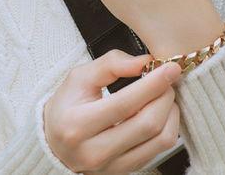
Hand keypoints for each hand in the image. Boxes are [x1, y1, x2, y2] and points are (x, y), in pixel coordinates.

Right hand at [43, 49, 181, 174]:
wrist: (54, 143)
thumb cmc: (68, 106)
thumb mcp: (80, 77)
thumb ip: (111, 64)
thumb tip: (144, 61)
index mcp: (78, 124)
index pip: (125, 103)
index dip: (153, 84)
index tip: (170, 68)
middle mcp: (94, 152)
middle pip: (147, 124)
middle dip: (164, 96)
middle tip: (167, 78)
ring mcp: (111, 168)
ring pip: (159, 141)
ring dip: (170, 113)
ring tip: (164, 94)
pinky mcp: (124, 173)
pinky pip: (158, 152)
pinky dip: (167, 127)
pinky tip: (161, 112)